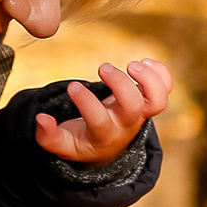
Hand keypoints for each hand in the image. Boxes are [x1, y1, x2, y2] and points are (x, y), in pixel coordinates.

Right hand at [35, 58, 172, 165]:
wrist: (106, 145)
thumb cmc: (82, 140)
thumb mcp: (63, 144)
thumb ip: (48, 136)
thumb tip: (40, 119)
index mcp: (104, 136)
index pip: (99, 122)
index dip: (86, 104)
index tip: (72, 87)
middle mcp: (126, 124)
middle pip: (134, 108)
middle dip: (121, 85)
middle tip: (102, 68)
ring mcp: (140, 113)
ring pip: (158, 101)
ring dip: (149, 80)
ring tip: (132, 64)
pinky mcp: (148, 101)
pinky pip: (166, 88)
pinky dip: (161, 73)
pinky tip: (144, 61)